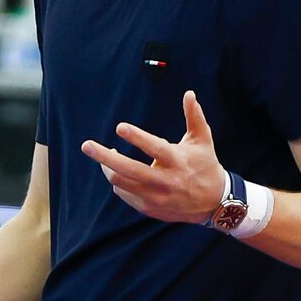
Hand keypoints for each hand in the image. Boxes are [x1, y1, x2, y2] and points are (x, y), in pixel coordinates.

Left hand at [81, 90, 226, 224]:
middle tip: (86, 146)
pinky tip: (118, 172)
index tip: (119, 127)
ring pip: (121, 182)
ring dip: (107, 168)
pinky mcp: (149, 208)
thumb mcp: (203, 140)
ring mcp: (156, 197)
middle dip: (104, 157)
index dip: (137, 137)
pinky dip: (118, 182)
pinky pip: (124, 193)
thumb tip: (189, 93)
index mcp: (178, 160)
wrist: (213, 203)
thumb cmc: (205, 165)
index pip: (154, 148)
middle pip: (128, 169)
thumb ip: (194, 116)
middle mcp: (165, 180)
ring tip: (102, 156)